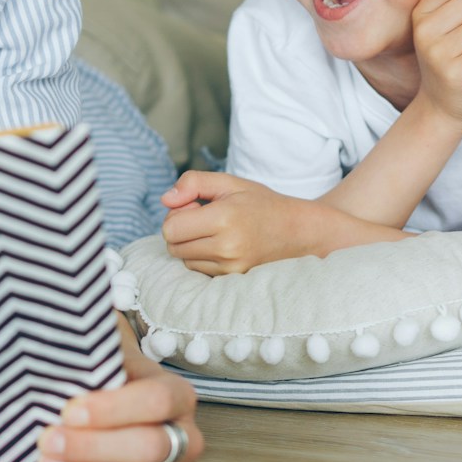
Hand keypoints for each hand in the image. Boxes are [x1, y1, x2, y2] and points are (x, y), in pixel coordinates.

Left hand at [36, 318, 202, 461]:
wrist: (104, 387)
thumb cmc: (103, 369)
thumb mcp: (103, 352)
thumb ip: (92, 355)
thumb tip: (58, 359)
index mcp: (177, 394)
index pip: (156, 402)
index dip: (112, 409)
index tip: (69, 411)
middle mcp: (183, 438)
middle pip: (149, 448)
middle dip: (93, 447)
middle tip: (48, 438)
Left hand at [160, 170, 315, 274]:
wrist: (297, 231)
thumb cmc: (260, 202)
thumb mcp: (228, 181)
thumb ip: (193, 183)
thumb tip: (165, 200)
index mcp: (224, 219)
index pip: (170, 229)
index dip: (175, 214)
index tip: (194, 206)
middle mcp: (227, 248)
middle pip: (173, 246)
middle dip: (180, 229)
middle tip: (204, 216)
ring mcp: (231, 268)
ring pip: (184, 260)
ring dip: (191, 245)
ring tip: (215, 230)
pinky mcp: (233, 279)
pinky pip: (200, 270)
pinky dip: (202, 257)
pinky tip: (221, 244)